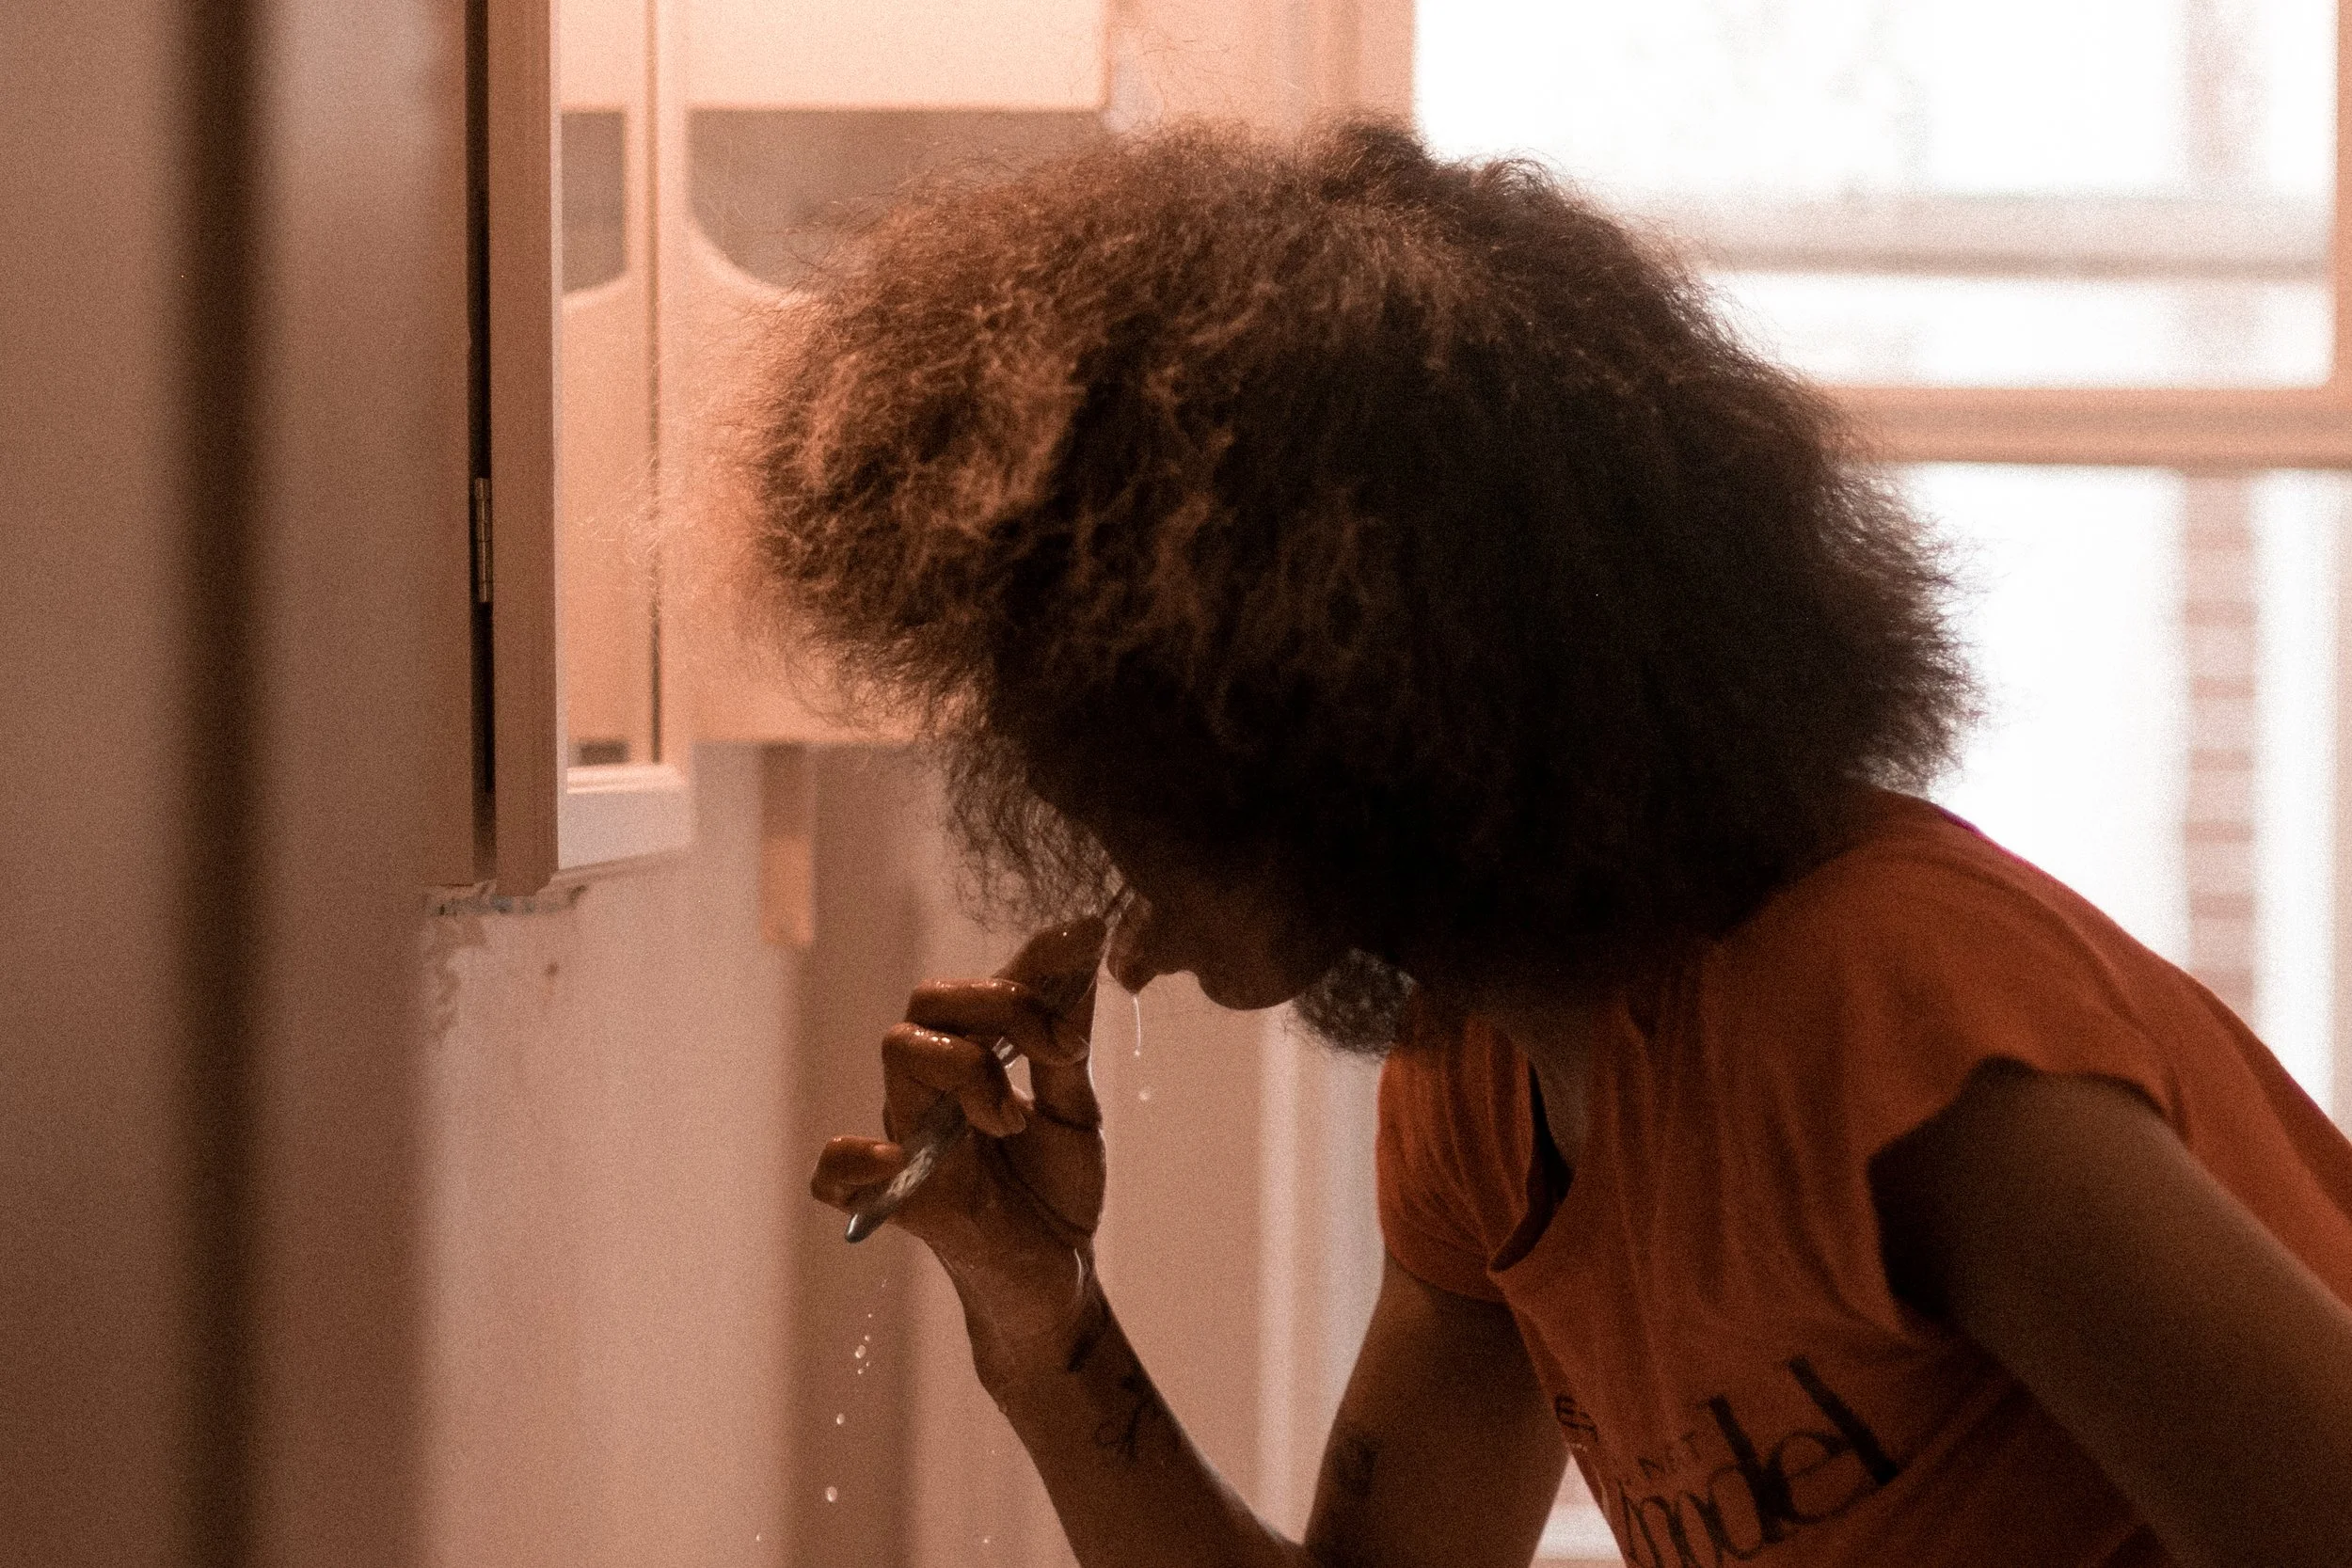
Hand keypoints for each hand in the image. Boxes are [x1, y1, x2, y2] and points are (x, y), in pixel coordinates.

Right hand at [811, 918, 1109, 1373]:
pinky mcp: (901, 1201)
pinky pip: (834, 1174)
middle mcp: (926, 1094)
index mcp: (963, 1065)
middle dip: (998, 1011)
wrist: (1060, 1276)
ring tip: (1013, 1120)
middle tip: (1055, 1054)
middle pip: (923, 1008)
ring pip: (898, 1054)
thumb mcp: (1076, 1106)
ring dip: (967, 1067)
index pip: (962, 992)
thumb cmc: (1056, 1191)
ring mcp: (907, 1142)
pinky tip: (901, 1158)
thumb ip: (1064, 1038)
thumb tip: (1079, 940)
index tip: (1075, 1027)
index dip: (1019, 988)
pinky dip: (857, 1159)